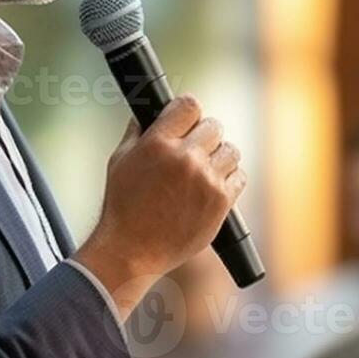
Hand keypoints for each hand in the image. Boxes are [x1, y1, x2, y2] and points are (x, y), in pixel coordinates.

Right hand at [76, 96, 245, 318]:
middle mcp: (185, 158)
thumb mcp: (119, 161)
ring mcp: (206, 180)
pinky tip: (212, 186)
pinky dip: (229, 179)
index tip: (187, 119)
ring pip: (231, 150)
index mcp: (158, 143)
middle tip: (194, 148)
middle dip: (204, 134)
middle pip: (214, 125)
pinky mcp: (221, 202)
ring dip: (219, 156)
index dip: (188, 111)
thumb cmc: (122, 207)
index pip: (189, 105)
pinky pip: (239, 177)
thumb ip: (137, 132)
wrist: (132, 251)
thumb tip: (148, 112)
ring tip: (204, 169)